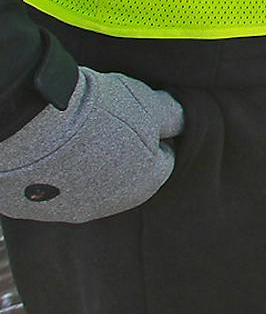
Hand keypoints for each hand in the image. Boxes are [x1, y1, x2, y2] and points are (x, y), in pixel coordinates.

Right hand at [0, 67, 183, 222]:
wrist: (34, 127)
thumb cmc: (101, 114)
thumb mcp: (150, 104)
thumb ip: (172, 116)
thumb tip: (184, 121)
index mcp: (147, 182)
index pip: (162, 161)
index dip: (154, 137)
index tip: (141, 121)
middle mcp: (113, 204)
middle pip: (127, 175)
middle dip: (123, 152)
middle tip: (108, 124)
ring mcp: (74, 208)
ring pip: (91, 185)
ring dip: (90, 165)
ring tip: (78, 134)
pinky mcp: (39, 208)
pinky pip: (56, 190)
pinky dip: (58, 174)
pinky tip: (53, 150)